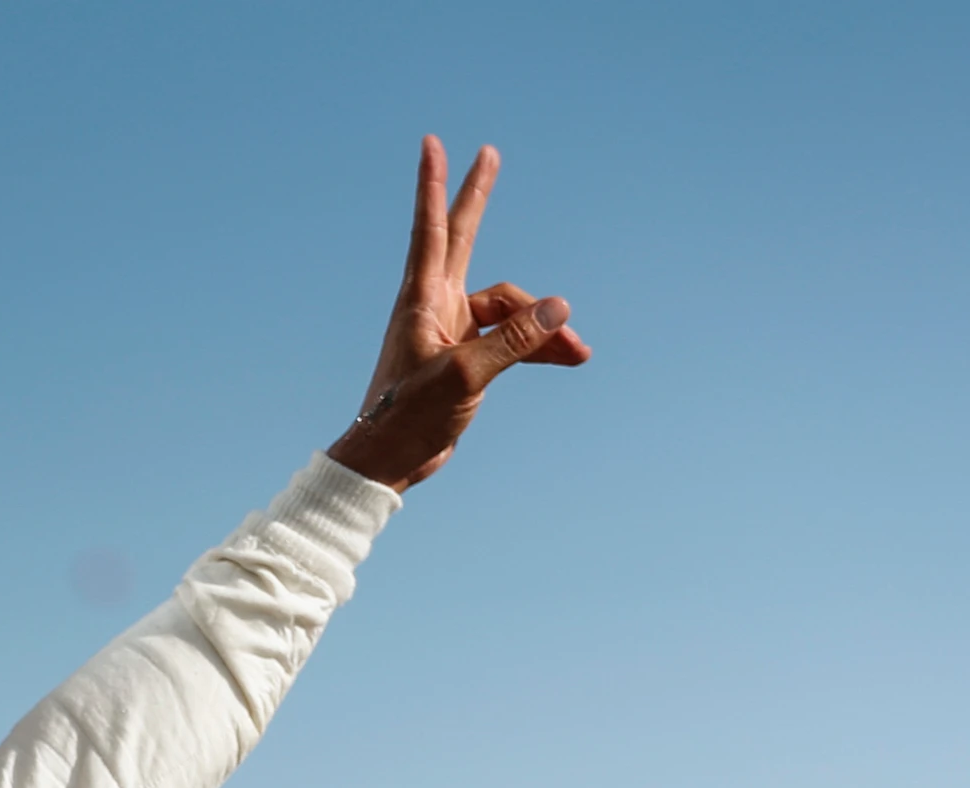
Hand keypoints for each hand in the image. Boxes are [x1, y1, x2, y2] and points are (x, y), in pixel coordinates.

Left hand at [326, 139, 588, 492]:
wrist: (390, 461)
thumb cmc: (409, 417)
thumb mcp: (466, 377)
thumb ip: (514, 341)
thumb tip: (558, 308)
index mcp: (422, 300)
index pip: (430, 229)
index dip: (434, 185)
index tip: (432, 144)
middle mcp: (436, 305)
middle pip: (463, 238)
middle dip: (479, 198)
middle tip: (489, 154)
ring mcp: (451, 328)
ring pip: (507, 308)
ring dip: (543, 327)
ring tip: (579, 351)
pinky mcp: (465, 356)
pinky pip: (512, 339)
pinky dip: (539, 347)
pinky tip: (568, 358)